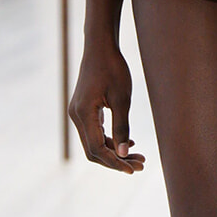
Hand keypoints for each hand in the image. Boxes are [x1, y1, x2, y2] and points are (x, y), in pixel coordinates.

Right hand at [69, 39, 144, 172]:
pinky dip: (110, 140)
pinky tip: (129, 142)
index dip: (115, 162)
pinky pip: (94, 132)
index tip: (133, 169)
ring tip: (138, 157)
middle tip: (140, 165)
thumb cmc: (113, 68)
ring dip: (115, 151)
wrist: (100, 47)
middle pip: (94, 150)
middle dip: (116, 160)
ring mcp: (78, 113)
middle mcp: (76, 116)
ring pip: (94, 142)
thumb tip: (124, 154)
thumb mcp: (122, 99)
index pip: (97, 149)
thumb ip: (122, 127)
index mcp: (83, 113)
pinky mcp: (83, 110)